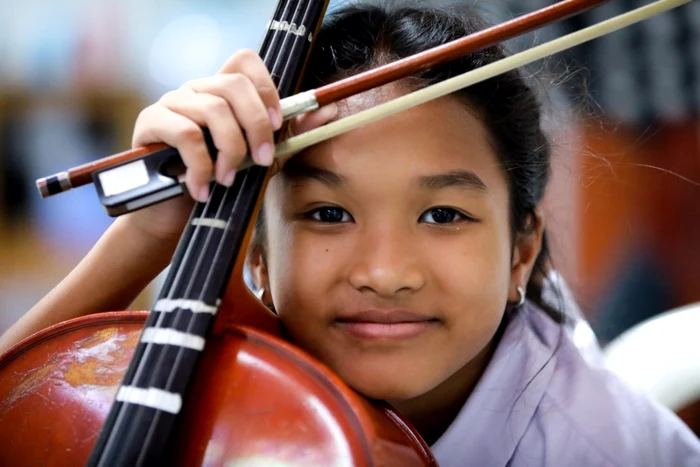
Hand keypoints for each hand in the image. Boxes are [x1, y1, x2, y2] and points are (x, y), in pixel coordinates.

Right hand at [125, 49, 336, 242]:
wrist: (175, 215)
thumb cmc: (220, 181)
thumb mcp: (260, 158)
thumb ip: (290, 134)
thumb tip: (328, 111)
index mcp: (223, 92)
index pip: (245, 61)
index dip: (266, 88)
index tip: (278, 124)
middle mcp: (197, 90)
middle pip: (234, 84)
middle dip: (256, 126)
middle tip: (261, 160)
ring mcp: (171, 103)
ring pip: (213, 110)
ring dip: (230, 151)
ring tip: (229, 179)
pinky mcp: (150, 123)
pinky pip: (185, 133)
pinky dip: (201, 166)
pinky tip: (203, 188)